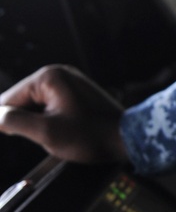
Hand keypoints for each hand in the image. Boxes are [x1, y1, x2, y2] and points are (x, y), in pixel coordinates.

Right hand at [0, 65, 126, 163]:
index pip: (9, 98)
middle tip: (28, 137)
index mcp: (48, 77)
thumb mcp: (47, 133)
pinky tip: (57, 132)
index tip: (4, 130)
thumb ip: (15, 122)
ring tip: (51, 137)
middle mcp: (58, 73)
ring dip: (35, 121)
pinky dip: (47, 119)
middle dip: (21, 120)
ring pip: (36, 104)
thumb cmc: (91, 136)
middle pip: (22, 99)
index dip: (2, 120)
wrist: (126, 138)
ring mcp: (69, 81)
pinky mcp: (76, 92)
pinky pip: (50, 105)